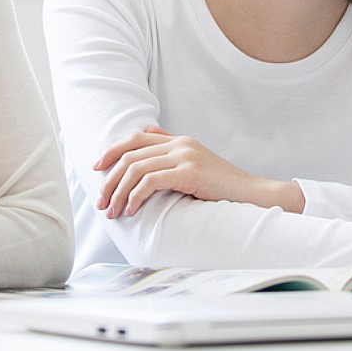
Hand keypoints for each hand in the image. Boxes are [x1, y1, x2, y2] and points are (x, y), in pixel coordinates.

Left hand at [92, 125, 302, 217]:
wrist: (254, 195)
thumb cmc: (224, 188)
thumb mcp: (196, 166)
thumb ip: (173, 155)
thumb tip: (148, 141)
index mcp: (180, 140)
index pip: (136, 138)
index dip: (112, 151)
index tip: (97, 169)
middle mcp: (180, 144)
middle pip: (130, 154)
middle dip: (110, 179)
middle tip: (102, 202)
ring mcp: (185, 156)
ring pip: (136, 168)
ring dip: (119, 192)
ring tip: (113, 211)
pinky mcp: (189, 172)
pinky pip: (150, 181)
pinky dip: (135, 196)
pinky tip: (132, 210)